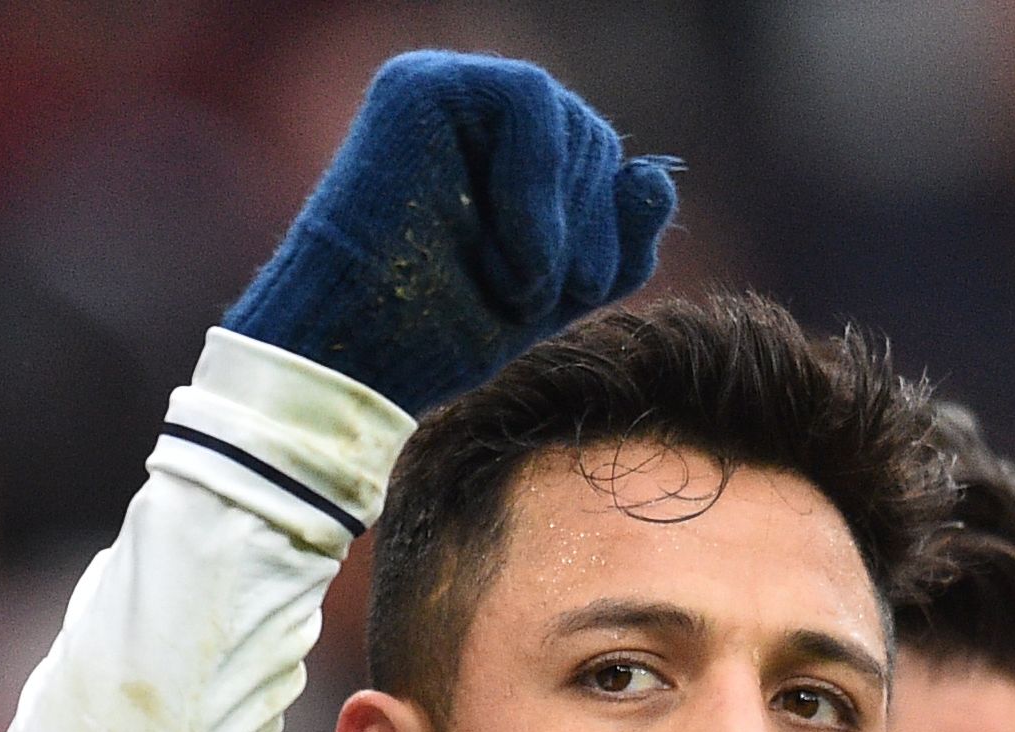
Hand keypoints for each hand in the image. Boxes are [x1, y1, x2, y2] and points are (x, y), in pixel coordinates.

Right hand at [223, 51, 677, 414]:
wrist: (357, 362)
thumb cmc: (439, 336)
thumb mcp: (554, 293)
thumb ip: (614, 242)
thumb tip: (656, 177)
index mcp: (500, 153)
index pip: (595, 160)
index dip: (605, 227)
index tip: (573, 294)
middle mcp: (472, 111)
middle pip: (590, 135)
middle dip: (584, 227)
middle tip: (532, 296)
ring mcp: (443, 89)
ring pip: (571, 120)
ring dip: (560, 223)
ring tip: (512, 285)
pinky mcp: (418, 86)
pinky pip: (530, 98)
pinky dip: (540, 187)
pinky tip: (516, 256)